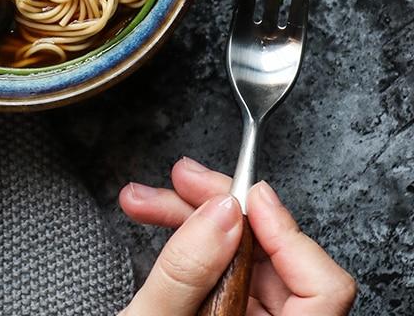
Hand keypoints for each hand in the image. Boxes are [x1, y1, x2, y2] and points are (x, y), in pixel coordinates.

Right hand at [119, 158, 355, 315]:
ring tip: (149, 201)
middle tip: (183, 182)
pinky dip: (192, 241)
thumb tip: (221, 212)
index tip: (245, 199)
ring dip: (194, 218)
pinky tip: (161, 222)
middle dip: (222, 210)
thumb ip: (186, 271)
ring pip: (246, 256)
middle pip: (277, 260)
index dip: (287, 233)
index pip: (322, 289)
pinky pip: (226, 269)